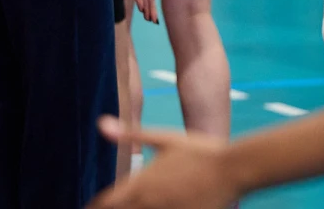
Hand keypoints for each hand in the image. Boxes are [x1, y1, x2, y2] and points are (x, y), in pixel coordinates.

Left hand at [91, 118, 237, 208]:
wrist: (231, 168)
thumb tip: (100, 123)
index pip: (105, 203)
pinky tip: (159, 207)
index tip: (92, 206)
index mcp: (140, 184)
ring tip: (138, 205)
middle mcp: (148, 203)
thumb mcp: (163, 138)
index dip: (96, 205)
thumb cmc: (198, 150)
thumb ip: (130, 134)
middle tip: (114, 206)